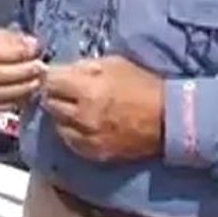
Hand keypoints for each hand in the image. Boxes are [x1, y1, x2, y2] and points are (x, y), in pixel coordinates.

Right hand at [0, 27, 44, 111]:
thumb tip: (31, 45)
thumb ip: (24, 39)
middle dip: (19, 72)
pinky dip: (15, 101)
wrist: (20, 59)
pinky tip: (30, 94)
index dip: (13, 51)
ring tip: (38, 81)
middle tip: (40, 67)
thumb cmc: (21, 45)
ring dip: (19, 88)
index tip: (34, 49)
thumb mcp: (23, 35)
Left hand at [41, 55, 163, 162]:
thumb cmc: (142, 85)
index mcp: (88, 90)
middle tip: (64, 90)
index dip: (50, 76)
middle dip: (54, 94)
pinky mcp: (94, 153)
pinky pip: (70, 141)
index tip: (53, 75)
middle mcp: (83, 116)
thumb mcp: (113, 63)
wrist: (168, 118)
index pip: (50, 82)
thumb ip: (83, 66)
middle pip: (49, 103)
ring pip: (57, 124)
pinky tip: (81, 123)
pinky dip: (71, 131)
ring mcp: (88, 137)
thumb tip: (60, 69)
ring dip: (61, 114)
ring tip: (74, 107)